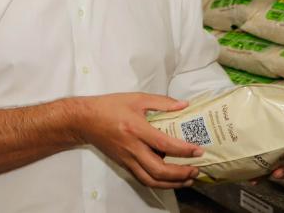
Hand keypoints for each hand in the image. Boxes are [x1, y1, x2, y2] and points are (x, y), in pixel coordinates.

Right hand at [72, 93, 203, 189]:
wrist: (84, 120)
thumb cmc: (110, 107)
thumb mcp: (136, 98)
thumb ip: (161, 102)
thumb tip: (183, 106)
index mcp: (136, 129)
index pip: (165, 144)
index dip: (184, 150)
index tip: (198, 150)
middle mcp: (132, 148)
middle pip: (159, 170)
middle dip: (181, 173)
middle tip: (196, 169)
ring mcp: (127, 159)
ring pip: (151, 180)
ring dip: (172, 184)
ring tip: (187, 179)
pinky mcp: (124, 164)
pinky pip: (143, 179)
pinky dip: (158, 183)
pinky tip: (169, 180)